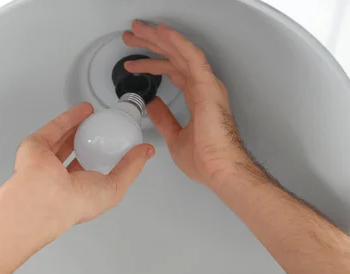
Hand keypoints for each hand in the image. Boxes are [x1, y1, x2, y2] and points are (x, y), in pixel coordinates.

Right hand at [13, 102, 154, 224]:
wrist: (47, 196)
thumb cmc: (75, 203)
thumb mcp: (115, 187)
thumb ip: (130, 168)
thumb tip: (146, 152)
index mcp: (76, 192)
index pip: (89, 174)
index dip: (102, 160)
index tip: (116, 147)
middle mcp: (58, 178)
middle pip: (75, 154)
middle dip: (89, 141)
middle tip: (104, 130)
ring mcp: (45, 161)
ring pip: (63, 139)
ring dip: (79, 127)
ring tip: (95, 116)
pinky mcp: (35, 145)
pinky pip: (54, 128)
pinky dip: (69, 118)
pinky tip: (83, 110)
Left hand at [123, 21, 251, 188]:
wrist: (218, 168)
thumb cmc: (205, 159)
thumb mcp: (174, 136)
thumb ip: (164, 118)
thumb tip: (152, 105)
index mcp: (197, 97)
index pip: (172, 71)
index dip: (152, 63)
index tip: (133, 61)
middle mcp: (202, 87)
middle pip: (173, 57)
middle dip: (151, 45)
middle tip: (131, 36)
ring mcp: (205, 84)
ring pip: (179, 52)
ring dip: (158, 39)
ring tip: (138, 30)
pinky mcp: (206, 86)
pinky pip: (190, 56)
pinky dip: (176, 42)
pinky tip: (161, 32)